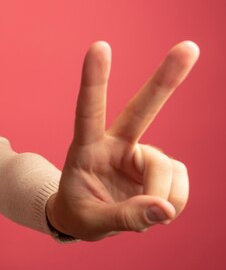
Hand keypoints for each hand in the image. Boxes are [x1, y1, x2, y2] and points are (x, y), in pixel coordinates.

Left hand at [47, 41, 199, 240]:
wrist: (86, 218)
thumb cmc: (79, 214)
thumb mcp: (91, 223)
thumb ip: (124, 217)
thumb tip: (164, 209)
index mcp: (86, 148)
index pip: (88, 111)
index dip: (94, 80)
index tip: (99, 46)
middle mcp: (115, 143)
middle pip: (142, 109)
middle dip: (165, 80)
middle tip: (190, 47)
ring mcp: (140, 153)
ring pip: (165, 168)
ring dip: (161, 197)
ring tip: (146, 215)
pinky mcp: (159, 166)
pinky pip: (179, 183)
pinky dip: (173, 202)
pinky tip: (158, 210)